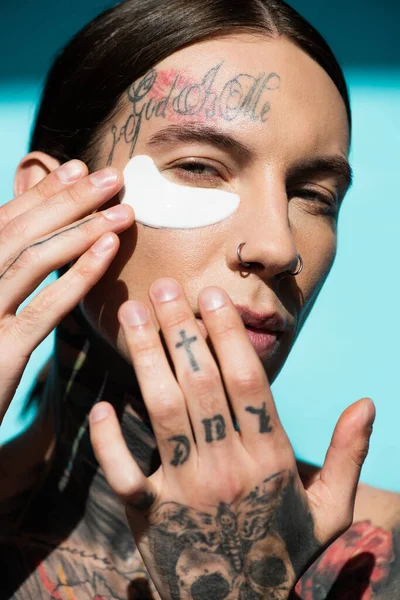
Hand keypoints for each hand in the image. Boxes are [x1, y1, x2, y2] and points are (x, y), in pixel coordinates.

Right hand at [0, 160, 133, 498]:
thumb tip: (41, 238)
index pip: (4, 224)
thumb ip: (7, 274)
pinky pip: (45, 307)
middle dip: (69, 199)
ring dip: (81, 228)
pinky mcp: (0, 351)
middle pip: (20, 231)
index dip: (43, 194)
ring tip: (124, 208)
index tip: (80, 169)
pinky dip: (78, 274)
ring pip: (32, 260)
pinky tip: (109, 249)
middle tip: (112, 175)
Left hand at [90, 277, 374, 599]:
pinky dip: (110, 442)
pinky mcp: (149, 515)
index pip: (249, 383)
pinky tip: (104, 406)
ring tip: (133, 313)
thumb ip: (348, 455)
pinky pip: (125, 474)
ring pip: (163, 412)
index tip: (211, 298)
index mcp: (270, 461)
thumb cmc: (284, 548)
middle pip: (201, 385)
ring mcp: (185, 492)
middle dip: (181, 330)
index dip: (228, 335)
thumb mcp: (330, 509)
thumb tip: (367, 404)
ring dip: (146, 358)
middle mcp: (227, 469)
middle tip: (164, 287)